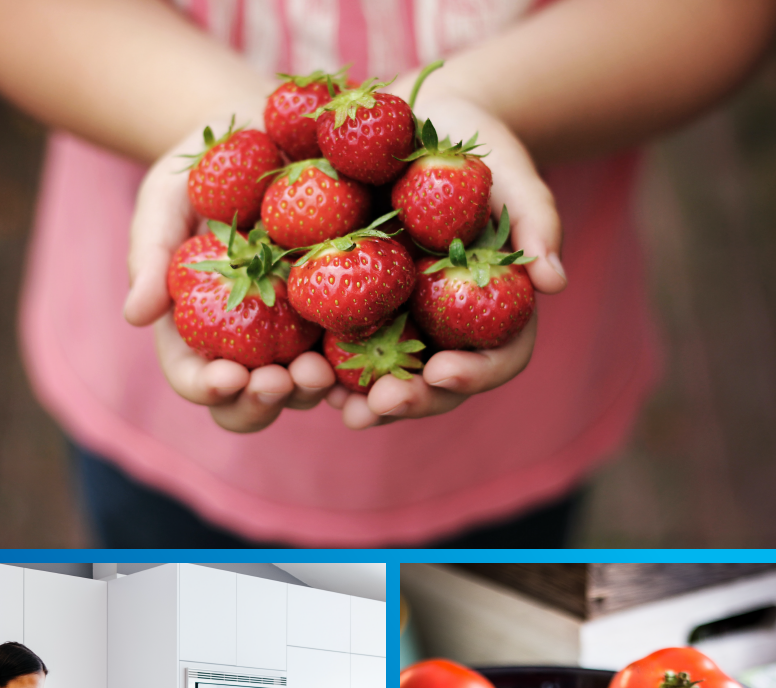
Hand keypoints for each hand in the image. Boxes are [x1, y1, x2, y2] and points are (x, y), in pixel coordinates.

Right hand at [124, 111, 338, 432]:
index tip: (226, 378)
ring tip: (324, 370)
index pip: (194, 377)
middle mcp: (248, 341)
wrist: (271, 126)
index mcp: (196, 328)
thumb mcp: (164, 199)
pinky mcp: (350, 306)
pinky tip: (377, 352)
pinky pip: (360, 346)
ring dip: (313, 389)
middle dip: (264, 401)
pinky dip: (365, 360)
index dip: (207, 388)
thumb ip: (149, 254)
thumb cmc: (203, 165)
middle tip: (281, 382)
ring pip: (306, 386)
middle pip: (251, 400)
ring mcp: (301, 330)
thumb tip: (135, 316)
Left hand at [336, 82, 564, 428]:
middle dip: (411, 401)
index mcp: (493, 307)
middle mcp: (442, 326)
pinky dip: (317, 362)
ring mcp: (393, 320)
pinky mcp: (342, 304)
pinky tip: (295, 370)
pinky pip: (331, 343)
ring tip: (334, 404)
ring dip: (360, 400)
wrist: (405, 120)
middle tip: (381, 404)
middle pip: (436, 386)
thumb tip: (555, 283)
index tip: (445, 372)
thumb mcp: (508, 172)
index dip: (476, 374)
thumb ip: (535, 221)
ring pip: (382, 379)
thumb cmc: (470, 145)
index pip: (499, 357)